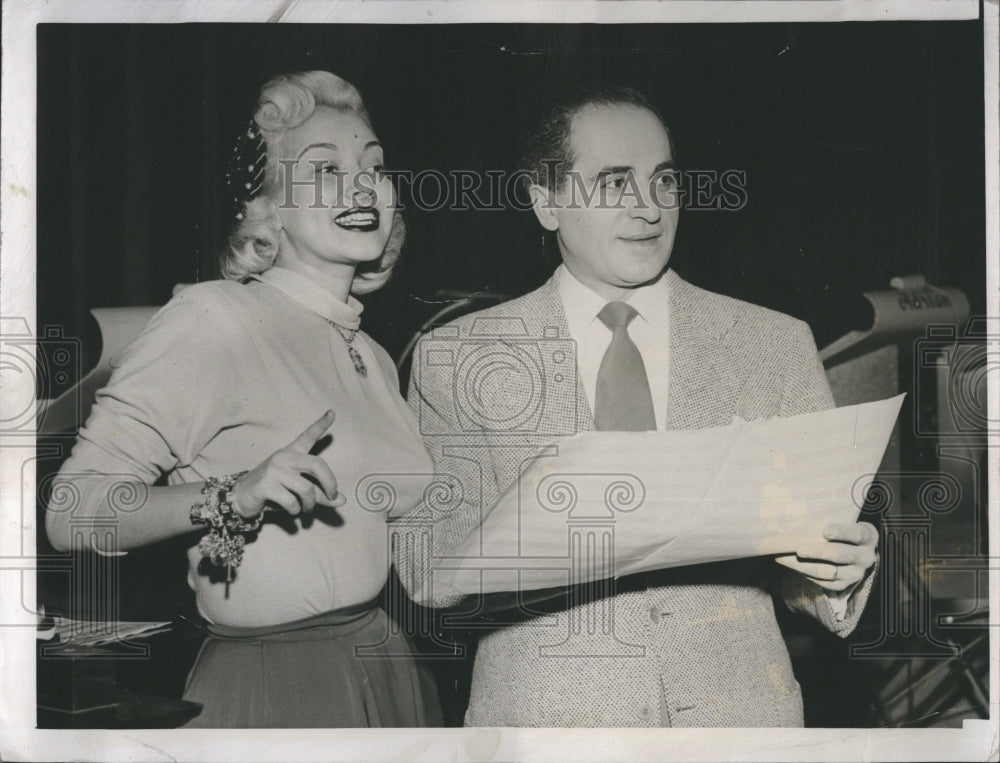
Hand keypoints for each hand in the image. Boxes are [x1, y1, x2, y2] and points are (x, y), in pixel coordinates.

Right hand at [230, 410, 344, 519]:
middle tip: (332, 496)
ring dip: (310, 503)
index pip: (308, 436)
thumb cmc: (275, 490)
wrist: (242, 497)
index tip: (332, 412)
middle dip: (330, 482)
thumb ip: (320, 494)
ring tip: (306, 508)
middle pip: (316, 464)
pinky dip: (296, 510)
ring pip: (306, 488)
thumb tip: (342, 500)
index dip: (321, 424)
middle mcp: (284, 457)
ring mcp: (274, 469)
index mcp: (293, 453)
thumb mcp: (299, 490)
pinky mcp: (265, 484)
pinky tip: (292, 510)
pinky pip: (291, 500)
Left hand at [775, 521, 878, 591]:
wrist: (851, 549)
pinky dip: (806, 574)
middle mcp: (865, 557)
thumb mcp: (843, 520)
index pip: (856, 534)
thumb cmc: (841, 529)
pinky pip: (825, 584)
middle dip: (817, 552)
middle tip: (799, 549)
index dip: (841, 532)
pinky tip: (792, 566)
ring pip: (830, 572)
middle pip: (840, 555)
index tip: (825, 531)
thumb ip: (828, 518)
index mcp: (868, 536)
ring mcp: (856, 573)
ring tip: (785, 559)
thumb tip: (801, 515)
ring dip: (806, 566)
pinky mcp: (844, 585)